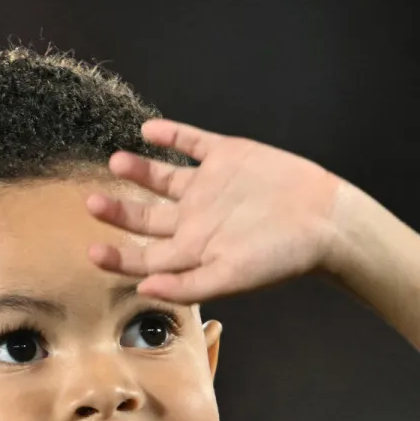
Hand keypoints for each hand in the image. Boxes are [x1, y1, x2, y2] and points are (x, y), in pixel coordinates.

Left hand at [86, 119, 345, 302]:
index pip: (144, 258)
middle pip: (145, 218)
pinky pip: (192, 143)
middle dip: (118, 212)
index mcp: (192, 250)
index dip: (117, 258)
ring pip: (162, 178)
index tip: (92, 251)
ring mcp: (209, 186)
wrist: (327, 221)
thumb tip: (144, 290)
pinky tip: (149, 130)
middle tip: (92, 202)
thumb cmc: (282, 257)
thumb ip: (187, 285)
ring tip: (117, 162)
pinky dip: (171, 135)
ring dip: (139, 171)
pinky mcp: (227, 157)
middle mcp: (194, 218)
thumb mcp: (232, 278)